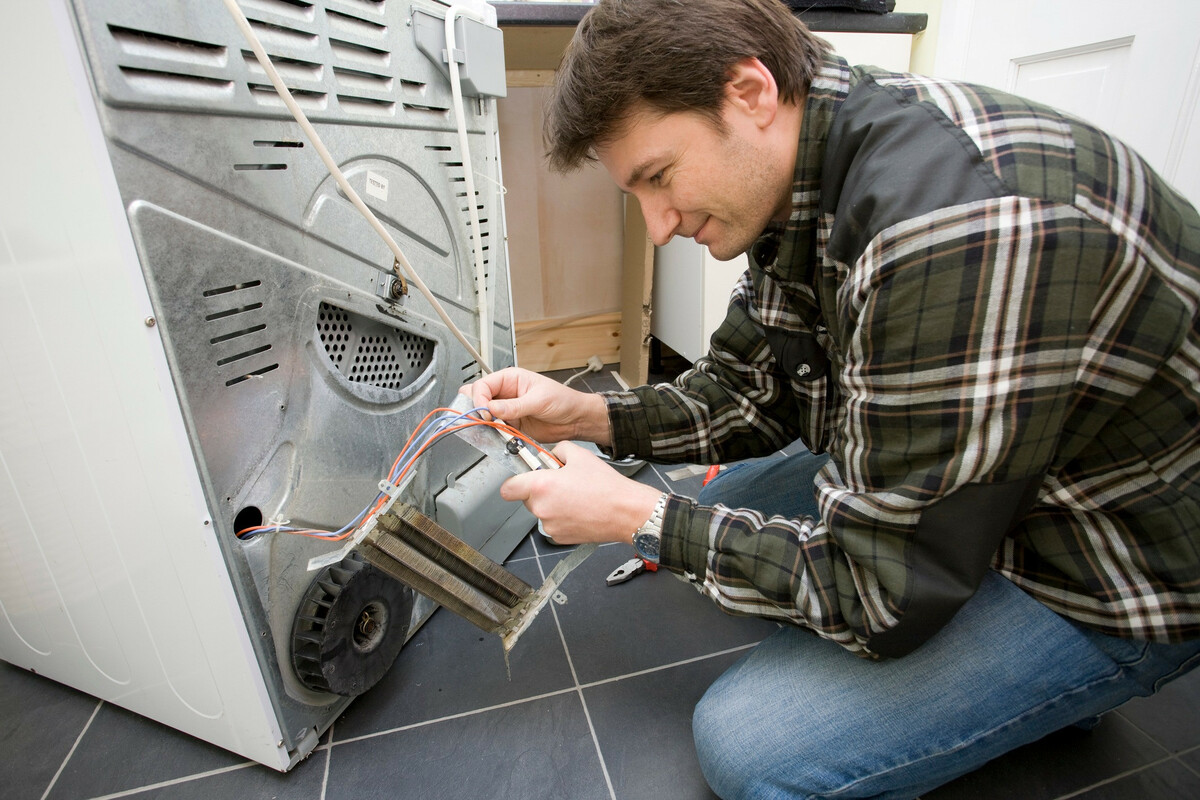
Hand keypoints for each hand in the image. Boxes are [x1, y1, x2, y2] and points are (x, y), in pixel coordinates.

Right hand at [462, 367, 610, 445]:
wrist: (576, 420)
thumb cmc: (563, 400)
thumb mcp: (539, 400)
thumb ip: (515, 406)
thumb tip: (492, 408)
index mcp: (511, 379)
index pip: (483, 385)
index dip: (479, 399)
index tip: (485, 412)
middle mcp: (505, 394)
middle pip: (478, 399)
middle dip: (475, 409)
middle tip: (481, 420)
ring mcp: (507, 411)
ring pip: (484, 416)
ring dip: (484, 424)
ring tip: (490, 429)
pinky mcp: (511, 426)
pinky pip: (495, 430)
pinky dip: (493, 435)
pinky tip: (498, 436)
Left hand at [500, 441, 662, 544]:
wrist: (625, 512)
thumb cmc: (606, 487)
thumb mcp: (580, 455)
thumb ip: (558, 450)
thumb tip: (551, 454)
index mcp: (541, 486)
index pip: (508, 488)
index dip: (515, 482)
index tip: (523, 478)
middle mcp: (541, 508)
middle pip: (527, 499)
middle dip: (540, 490)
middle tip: (561, 482)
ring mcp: (550, 526)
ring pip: (542, 511)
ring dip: (552, 504)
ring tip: (575, 496)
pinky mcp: (560, 538)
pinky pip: (553, 524)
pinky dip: (562, 517)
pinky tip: (579, 509)